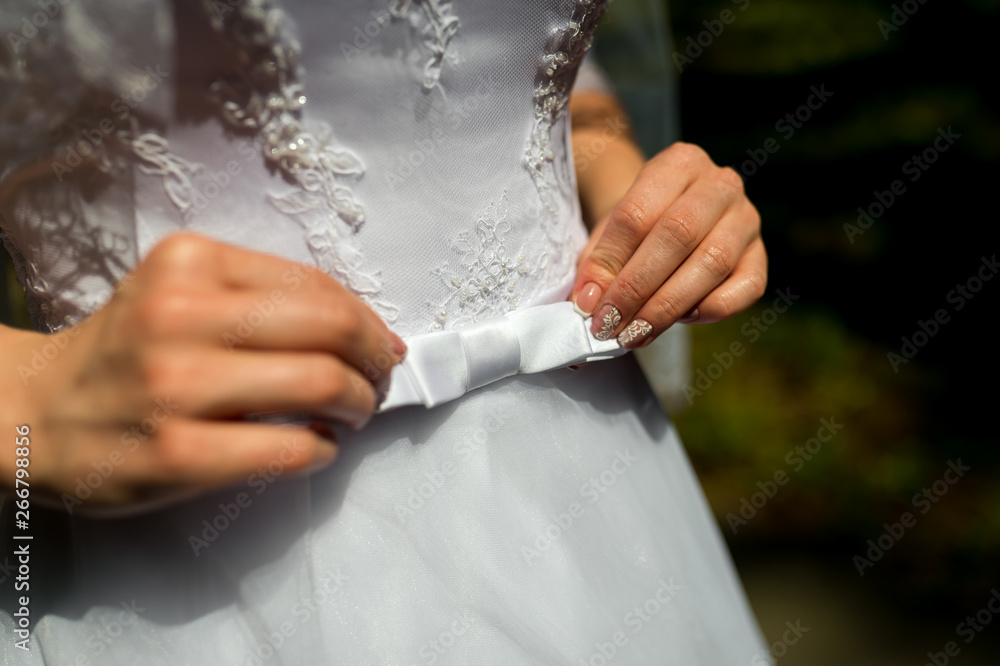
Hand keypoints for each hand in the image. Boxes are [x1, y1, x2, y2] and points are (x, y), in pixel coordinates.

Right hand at [2, 233, 404, 512]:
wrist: (33, 412)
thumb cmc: (128, 349)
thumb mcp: (181, 291)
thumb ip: (264, 295)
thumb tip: (368, 331)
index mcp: (191, 262)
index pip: (317, 286)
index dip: (368, 320)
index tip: (383, 344)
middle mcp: (181, 315)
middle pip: (329, 328)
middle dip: (375, 361)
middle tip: (380, 382)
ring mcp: (177, 387)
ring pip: (320, 384)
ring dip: (360, 404)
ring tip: (355, 414)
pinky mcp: (176, 455)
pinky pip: (290, 448)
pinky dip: (324, 448)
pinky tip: (318, 445)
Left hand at [571, 142, 766, 348]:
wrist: (674, 215)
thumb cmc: (638, 225)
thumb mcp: (609, 232)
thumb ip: (597, 263)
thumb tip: (590, 302)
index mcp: (679, 162)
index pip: (638, 213)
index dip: (611, 262)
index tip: (588, 303)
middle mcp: (720, 184)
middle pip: (678, 235)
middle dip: (638, 288)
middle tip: (609, 324)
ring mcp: (747, 219)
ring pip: (712, 263)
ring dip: (668, 306)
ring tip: (635, 333)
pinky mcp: (760, 256)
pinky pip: (745, 288)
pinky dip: (711, 309)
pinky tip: (681, 319)